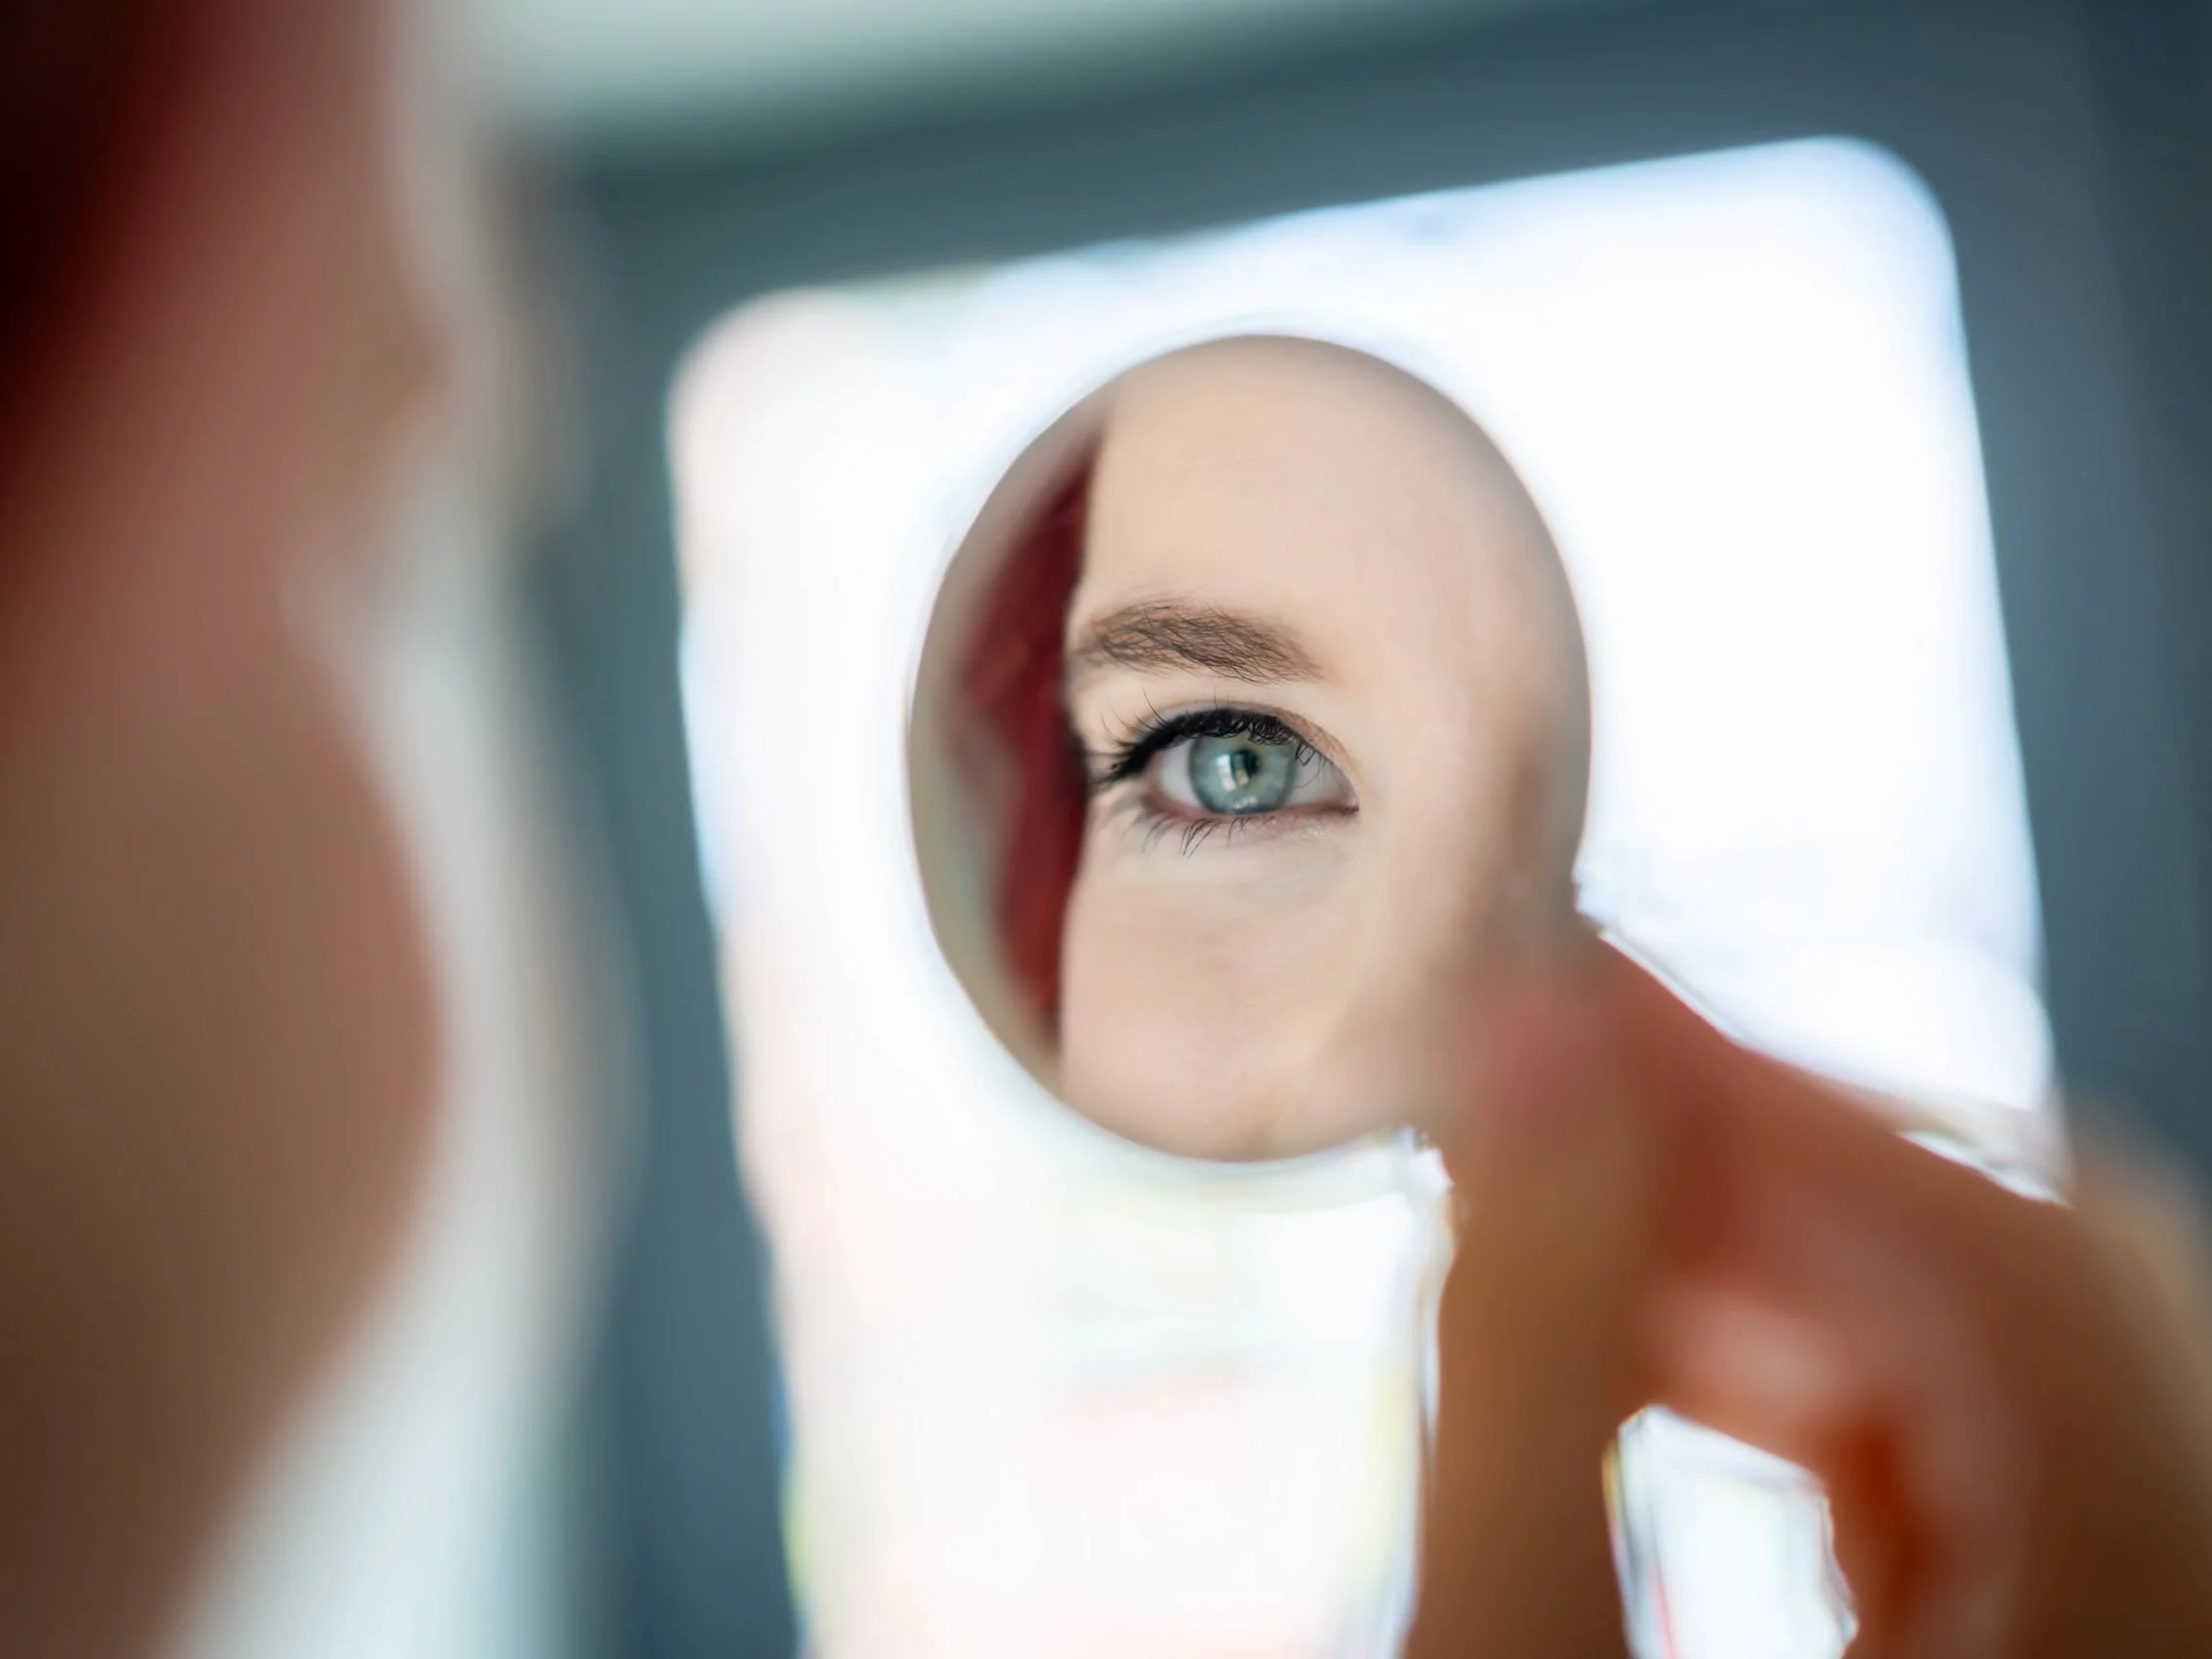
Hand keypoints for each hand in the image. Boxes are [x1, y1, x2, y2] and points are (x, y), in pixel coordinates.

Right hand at [1406, 945, 2211, 1657]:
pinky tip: (1632, 1337)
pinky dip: (1791, 1359)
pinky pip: (1960, 1430)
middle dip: (1766, 1163)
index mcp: (2129, 1623)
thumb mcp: (1522, 1642)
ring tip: (1556, 1210)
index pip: (2011, 1255)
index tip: (1576, 990)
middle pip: (2035, 1269)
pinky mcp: (2047, 1624)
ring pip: (1992, 1343)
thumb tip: (1526, 1042)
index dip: (1770, 1093)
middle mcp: (2173, 1600)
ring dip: (1762, 1256)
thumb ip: (1534, 1344)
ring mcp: (2124, 1612)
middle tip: (1555, 1087)